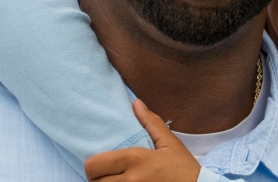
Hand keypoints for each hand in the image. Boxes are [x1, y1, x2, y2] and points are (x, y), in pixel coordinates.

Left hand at [85, 99, 200, 180]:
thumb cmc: (183, 169)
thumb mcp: (169, 144)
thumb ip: (151, 123)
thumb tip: (136, 103)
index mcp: (135, 159)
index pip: (93, 164)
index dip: (95, 165)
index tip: (104, 164)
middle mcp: (129, 180)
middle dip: (98, 178)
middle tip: (110, 175)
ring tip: (117, 181)